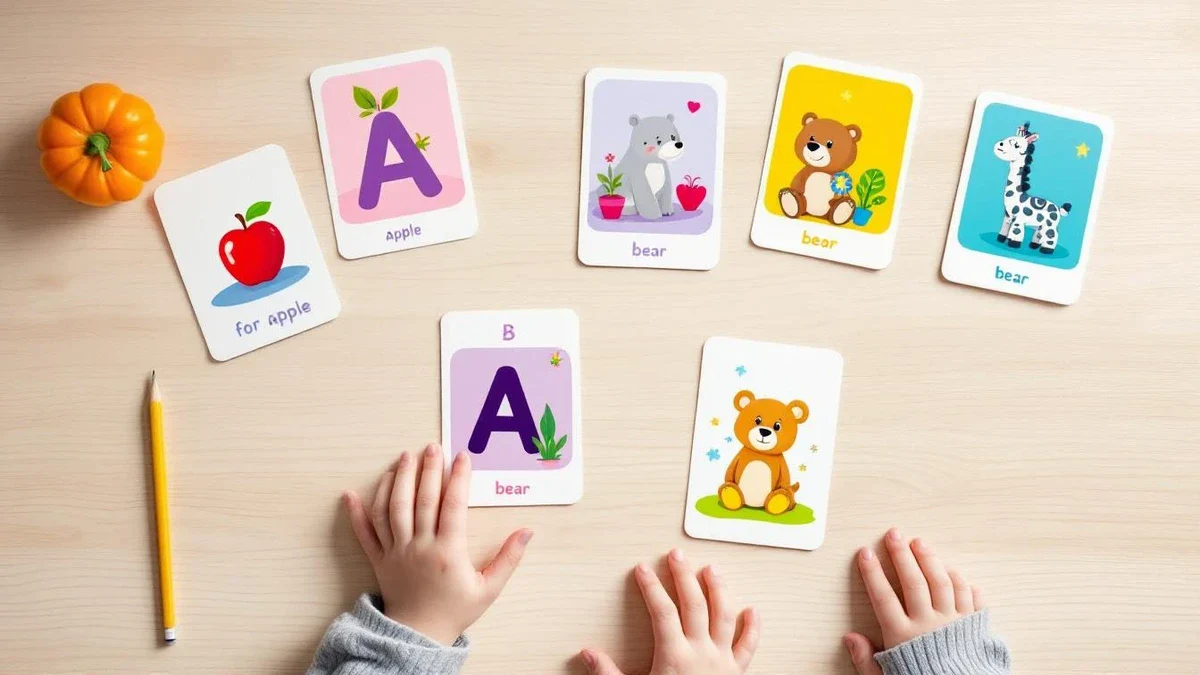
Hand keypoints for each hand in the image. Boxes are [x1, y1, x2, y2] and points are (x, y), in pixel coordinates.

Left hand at [342, 444, 532, 644]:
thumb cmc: (455, 611)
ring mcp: (397, 551)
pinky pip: (365, 534)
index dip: (458, 479)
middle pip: (423, 500)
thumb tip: (527, 532)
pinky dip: (357, 513)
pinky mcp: (379, 560)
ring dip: (398, 480)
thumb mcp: (489, 588)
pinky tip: (351, 493)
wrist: (419, 636)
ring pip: (393, 509)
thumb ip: (509, 558)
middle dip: (428, 470)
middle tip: (432, 447)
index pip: (454, 506)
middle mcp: (420, 546)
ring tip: (404, 458)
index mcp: (448, 552)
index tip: (462, 457)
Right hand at [580, 549, 759, 674]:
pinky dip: (752, 628)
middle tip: (676, 555)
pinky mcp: (737, 674)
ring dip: (718, 590)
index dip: (651, 587)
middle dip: (684, 576)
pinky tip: (753, 610)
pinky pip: (748, 647)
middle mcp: (701, 653)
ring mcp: (722, 662)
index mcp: (674, 656)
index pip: (661, 610)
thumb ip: (608, 674)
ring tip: (712, 569)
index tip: (641, 569)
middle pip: (694, 604)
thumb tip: (587, 653)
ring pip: (724, 616)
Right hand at [844, 528, 984, 674]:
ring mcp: (954, 624)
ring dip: (930, 560)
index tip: (865, 553)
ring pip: (942, 583)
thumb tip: (850, 638)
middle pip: (913, 582)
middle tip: (893, 534)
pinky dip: (962, 582)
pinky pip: (970, 598)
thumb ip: (867, 660)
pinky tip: (952, 571)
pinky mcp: (975, 628)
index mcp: (903, 637)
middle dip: (901, 555)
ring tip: (919, 543)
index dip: (872, 573)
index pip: (883, 597)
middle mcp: (929, 625)